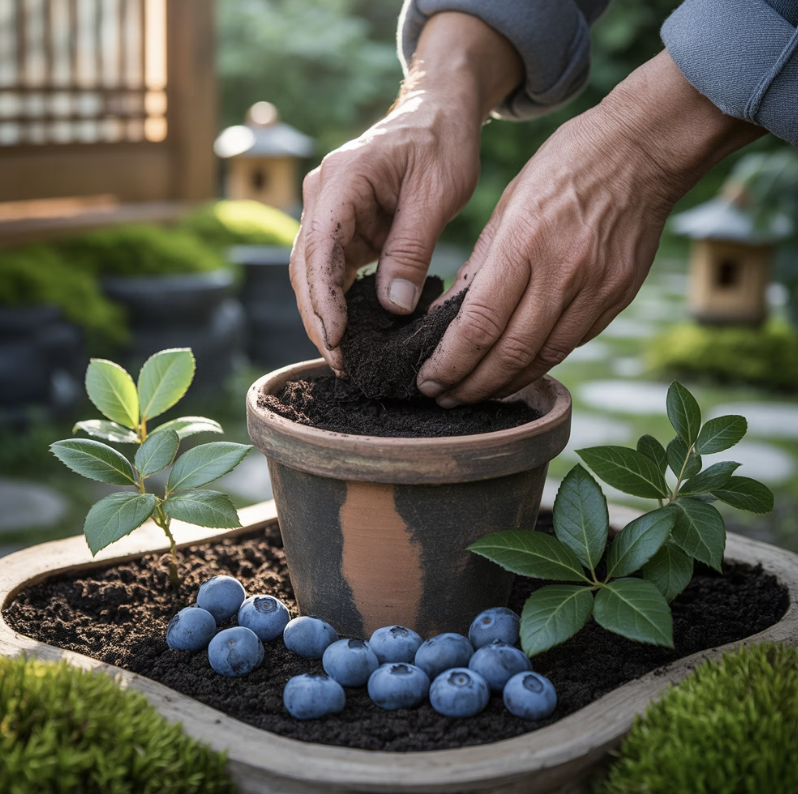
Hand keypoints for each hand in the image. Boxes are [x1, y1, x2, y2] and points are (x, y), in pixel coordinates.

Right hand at [290, 12, 522, 373]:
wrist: (436, 113)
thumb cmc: (440, 142)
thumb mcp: (437, 192)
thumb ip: (412, 247)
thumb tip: (394, 306)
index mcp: (341, 181)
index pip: (319, 249)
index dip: (324, 300)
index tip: (336, 340)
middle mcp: (323, 198)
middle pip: (306, 268)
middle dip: (320, 320)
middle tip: (342, 364)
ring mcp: (329, 214)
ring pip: (314, 275)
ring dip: (326, 317)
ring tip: (346, 359)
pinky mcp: (343, 229)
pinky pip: (333, 271)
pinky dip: (340, 303)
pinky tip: (353, 333)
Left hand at [418, 51, 763, 404]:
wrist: (643, 150)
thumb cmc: (566, 166)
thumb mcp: (508, 202)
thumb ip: (479, 265)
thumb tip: (447, 316)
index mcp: (525, 242)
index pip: (479, 323)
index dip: (450, 362)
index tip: (428, 380)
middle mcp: (563, 273)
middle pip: (509, 353)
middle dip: (471, 385)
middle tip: (445, 398)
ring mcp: (596, 289)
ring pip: (542, 359)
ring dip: (504, 386)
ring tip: (475, 393)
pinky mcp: (617, 298)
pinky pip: (571, 345)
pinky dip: (538, 365)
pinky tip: (516, 372)